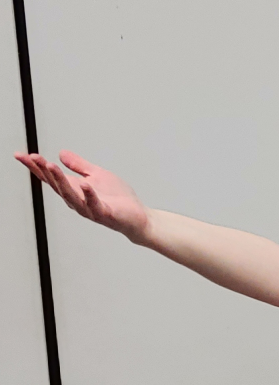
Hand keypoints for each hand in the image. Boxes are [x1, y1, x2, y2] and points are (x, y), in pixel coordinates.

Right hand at [15, 151, 149, 241]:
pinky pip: (95, 205)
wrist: (138, 217)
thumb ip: (79, 166)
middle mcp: (79, 201)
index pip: (51, 177)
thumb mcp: (96, 175)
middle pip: (57, 186)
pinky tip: (84, 184)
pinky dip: (89, 195)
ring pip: (71, 196)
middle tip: (33, 158)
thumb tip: (61, 153)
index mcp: (75, 190)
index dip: (35, 167)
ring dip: (60, 181)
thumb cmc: (119, 199)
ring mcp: (91, 209)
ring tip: (52, 166)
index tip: (21, 155)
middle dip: (45, 171)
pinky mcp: (106, 215)